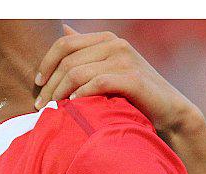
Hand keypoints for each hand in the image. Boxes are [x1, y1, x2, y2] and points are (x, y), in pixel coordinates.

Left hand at [34, 25, 203, 136]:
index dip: (45, 63)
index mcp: (106, 39)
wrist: (168, 111)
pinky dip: (81, 95)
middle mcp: (116, 44)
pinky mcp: (133, 78)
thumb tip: (64, 29)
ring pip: (77, 73)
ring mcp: (125, 60)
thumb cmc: (132, 94)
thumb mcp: (107, 68)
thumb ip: (86, 52)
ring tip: (54, 110)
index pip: (64, 43)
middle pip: (67, 61)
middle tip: (40, 106)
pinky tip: (74, 106)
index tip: (37, 84)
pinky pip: (96, 83)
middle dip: (49, 85)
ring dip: (60, 94)